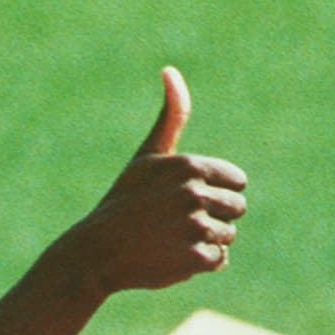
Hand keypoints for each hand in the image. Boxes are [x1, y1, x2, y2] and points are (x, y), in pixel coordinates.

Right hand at [64, 67, 247, 295]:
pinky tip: (173, 259)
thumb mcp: (147, 157)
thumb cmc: (123, 203)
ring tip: (172, 242)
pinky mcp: (194, 259)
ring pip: (227, 236)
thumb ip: (171, 117)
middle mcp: (196, 194)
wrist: (97, 253)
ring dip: (206, 242)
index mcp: (191, 166)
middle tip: (178, 225)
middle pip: (236, 209)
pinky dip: (199, 264)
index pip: (237, 182)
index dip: (216, 194)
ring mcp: (196, 227)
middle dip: (214, 217)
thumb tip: (170, 70)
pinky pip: (217, 260)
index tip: (187, 202)